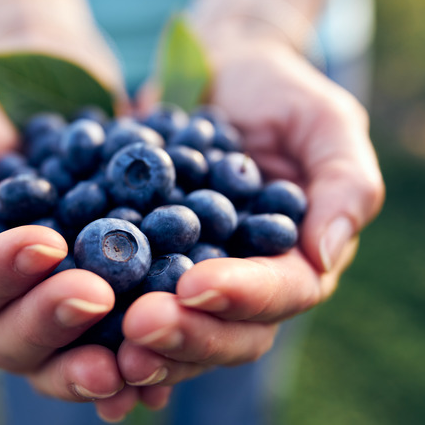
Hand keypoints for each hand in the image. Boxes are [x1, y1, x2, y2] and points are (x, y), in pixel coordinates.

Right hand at [0, 75, 159, 416]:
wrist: (66, 94)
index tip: (46, 242)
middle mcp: (2, 304)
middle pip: (9, 342)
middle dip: (51, 320)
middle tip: (97, 294)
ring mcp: (55, 313)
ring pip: (60, 361)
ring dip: (91, 363)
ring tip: (131, 356)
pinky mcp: (110, 309)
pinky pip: (116, 350)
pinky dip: (136, 364)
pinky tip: (161, 371)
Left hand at [117, 37, 384, 403]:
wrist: (214, 77)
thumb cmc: (279, 93)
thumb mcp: (325, 121)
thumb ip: (345, 183)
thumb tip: (325, 255)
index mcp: (298, 259)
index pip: (281, 292)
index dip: (241, 296)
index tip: (195, 286)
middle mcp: (249, 285)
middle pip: (228, 331)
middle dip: (186, 333)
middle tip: (139, 325)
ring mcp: (196, 283)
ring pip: (179, 333)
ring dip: (145, 347)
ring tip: (109, 344)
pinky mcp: (150, 270)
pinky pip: (131, 306)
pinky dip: (107, 331)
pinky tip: (78, 340)